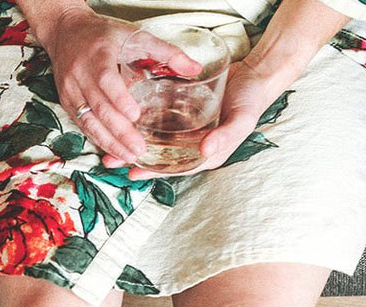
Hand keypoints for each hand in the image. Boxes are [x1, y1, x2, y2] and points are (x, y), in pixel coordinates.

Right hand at [40, 7, 201, 165]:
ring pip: (89, 123)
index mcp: (97, 55)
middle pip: (99, 108)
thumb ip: (167, 52)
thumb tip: (195, 69)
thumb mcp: (136, 35)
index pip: (106, 81)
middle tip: (139, 149)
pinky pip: (83, 126)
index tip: (136, 116)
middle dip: (119, 132)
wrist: (66, 33)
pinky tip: (114, 151)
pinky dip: (99, 140)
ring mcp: (71, 92)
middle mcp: (80, 75)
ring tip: (129, 157)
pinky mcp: (67, 105)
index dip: (120, 100)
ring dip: (109, 143)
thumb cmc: (104, 35)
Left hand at [101, 57, 285, 178]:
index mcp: (205, 155)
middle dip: (134, 159)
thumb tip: (206, 151)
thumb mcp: (242, 119)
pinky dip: (143, 122)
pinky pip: (160, 121)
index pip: (174, 168)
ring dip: (133, 142)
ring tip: (109, 144)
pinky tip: (125, 120)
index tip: (132, 172)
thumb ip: (226, 135)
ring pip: (155, 140)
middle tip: (109, 160)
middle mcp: (192, 146)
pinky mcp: (182, 113)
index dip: (152, 171)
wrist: (255, 75)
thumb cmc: (251, 100)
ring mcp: (186, 131)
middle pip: (159, 157)